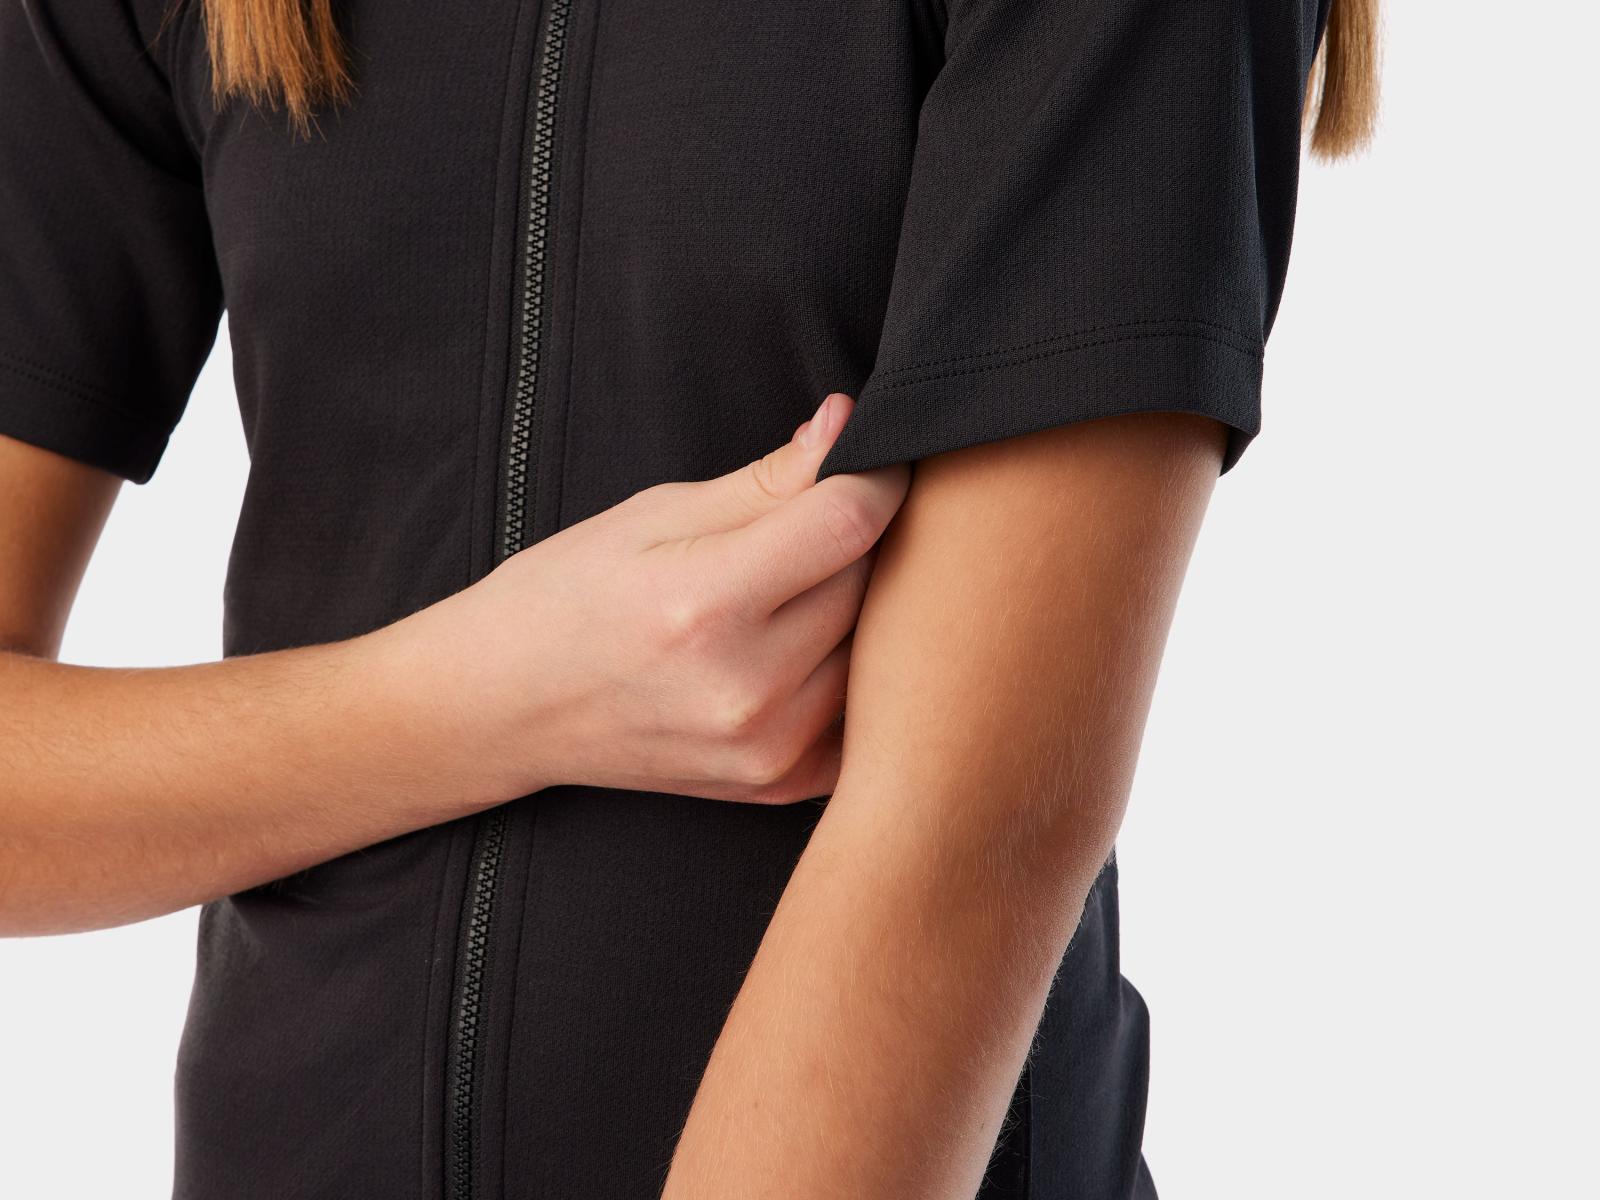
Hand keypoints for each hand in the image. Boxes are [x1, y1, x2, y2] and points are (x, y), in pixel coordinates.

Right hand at [406, 392, 910, 803]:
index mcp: (705, 604)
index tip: (875, 455)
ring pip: (874, 649)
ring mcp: (767, 748)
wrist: (505, 707)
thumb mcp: (654, 514)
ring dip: (858, 609)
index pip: (849, 522)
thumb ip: (767, 479)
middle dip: (859, 539)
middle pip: (868, 583)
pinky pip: (862, 712)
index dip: (876, 474)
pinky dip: (849, 673)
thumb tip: (849, 424)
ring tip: (799, 587)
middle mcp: (745, 689)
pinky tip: (803, 650)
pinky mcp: (779, 785)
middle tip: (819, 520)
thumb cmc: (569, 595)